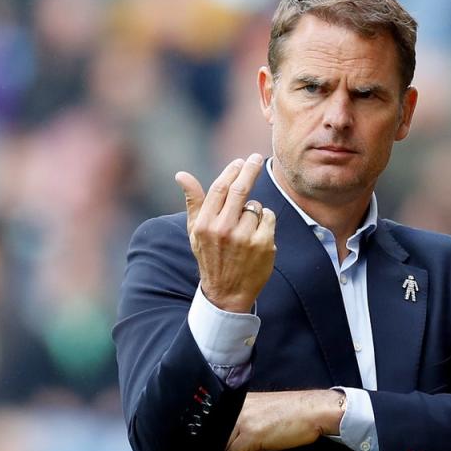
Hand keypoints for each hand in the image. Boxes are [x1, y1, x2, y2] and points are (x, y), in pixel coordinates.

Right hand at [176, 154, 275, 312]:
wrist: (227, 293)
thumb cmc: (211, 256)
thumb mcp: (195, 231)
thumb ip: (193, 202)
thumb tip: (181, 174)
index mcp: (205, 224)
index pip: (220, 188)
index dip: (232, 171)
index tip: (240, 161)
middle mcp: (224, 229)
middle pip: (240, 189)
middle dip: (250, 169)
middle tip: (257, 158)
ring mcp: (245, 237)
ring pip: (256, 206)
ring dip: (254, 210)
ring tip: (246, 228)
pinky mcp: (263, 244)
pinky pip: (269, 217)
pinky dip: (266, 221)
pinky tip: (257, 234)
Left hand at [214, 390, 344, 450]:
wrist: (313, 411)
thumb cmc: (293, 417)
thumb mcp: (262, 429)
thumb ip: (243, 444)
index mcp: (239, 403)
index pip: (218, 428)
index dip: (221, 448)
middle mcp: (238, 408)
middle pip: (218, 439)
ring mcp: (244, 419)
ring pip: (223, 448)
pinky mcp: (252, 432)